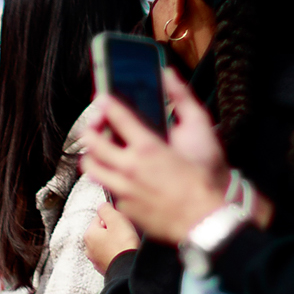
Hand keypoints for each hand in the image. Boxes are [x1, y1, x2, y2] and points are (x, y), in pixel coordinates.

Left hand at [80, 70, 228, 244]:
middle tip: (94, 125)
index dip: (105, 103)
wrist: (203, 218)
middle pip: (92, 143)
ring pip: (92, 168)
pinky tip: (118, 175)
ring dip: (92, 156)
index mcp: (147, 147)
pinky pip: (107, 189)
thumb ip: (182, 97)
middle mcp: (129, 168)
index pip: (115, 117)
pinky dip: (110, 179)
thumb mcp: (199, 130)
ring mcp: (123, 190)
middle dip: (90, 129)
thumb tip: (168, 75)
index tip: (101, 98)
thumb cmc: (203, 177)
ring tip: (99, 152)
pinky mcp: (124, 208)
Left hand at [84, 203, 139, 274]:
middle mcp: (88, 248)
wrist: (128, 270)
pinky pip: (111, 254)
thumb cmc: (123, 244)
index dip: (114, 217)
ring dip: (117, 241)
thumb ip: (106, 209)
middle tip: (126, 233)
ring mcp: (95, 259)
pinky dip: (117, 252)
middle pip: (104, 230)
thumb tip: (102, 205)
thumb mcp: (116, 220)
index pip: (100, 217)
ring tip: (126, 244)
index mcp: (89, 234)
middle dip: (115, 230)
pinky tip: (124, 253)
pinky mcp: (104, 268)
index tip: (122, 223)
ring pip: (107, 243)